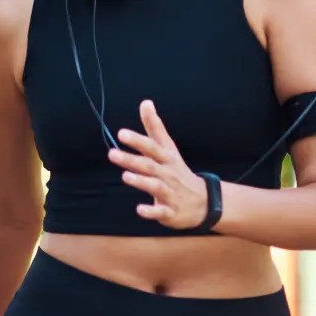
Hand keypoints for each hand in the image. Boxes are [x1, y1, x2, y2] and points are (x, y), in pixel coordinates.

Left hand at [108, 100, 209, 229]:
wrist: (204, 202)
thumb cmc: (178, 171)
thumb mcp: (168, 148)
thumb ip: (154, 127)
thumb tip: (145, 102)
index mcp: (166, 158)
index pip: (151, 147)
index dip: (137, 140)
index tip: (121, 133)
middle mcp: (168, 174)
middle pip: (149, 165)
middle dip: (132, 160)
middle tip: (111, 154)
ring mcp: (171, 193)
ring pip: (156, 186)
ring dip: (141, 181)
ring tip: (125, 176)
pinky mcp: (171, 212)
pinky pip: (162, 212)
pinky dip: (152, 211)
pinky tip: (140, 209)